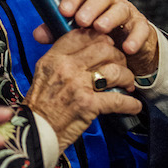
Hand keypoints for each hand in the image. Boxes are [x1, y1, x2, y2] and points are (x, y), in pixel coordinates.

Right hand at [25, 28, 141, 148]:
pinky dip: (130, 103)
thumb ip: (61, 61)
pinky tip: (134, 105)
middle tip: (121, 66)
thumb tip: (83, 53)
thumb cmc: (39, 107)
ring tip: (127, 85)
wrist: (34, 132)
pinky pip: (117, 99)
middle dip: (118, 57)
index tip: (107, 45)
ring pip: (114, 70)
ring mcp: (77, 85)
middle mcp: (66, 67)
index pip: (81, 35)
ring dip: (126, 77)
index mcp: (53, 58)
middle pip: (103, 48)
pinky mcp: (88, 105)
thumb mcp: (43, 75)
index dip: (99, 37)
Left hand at [50, 0, 159, 75]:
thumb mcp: (76, 32)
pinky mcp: (142, 26)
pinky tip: (127, 49)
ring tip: (100, 29)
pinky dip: (134, 38)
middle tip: (81, 20)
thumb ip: (57, 31)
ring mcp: (127, 11)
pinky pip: (140, 29)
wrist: (126, 45)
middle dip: (90, 7)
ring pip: (120, 9)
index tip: (64, 11)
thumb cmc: (96, 34)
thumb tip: (37, 34)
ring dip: (109, 18)